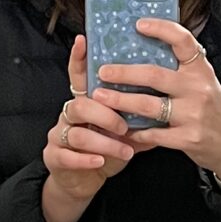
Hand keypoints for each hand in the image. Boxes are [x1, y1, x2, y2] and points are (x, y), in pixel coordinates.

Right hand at [41, 36, 136, 221]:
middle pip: (80, 104)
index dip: (79, 58)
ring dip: (103, 142)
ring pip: (76, 133)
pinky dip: (86, 159)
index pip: (80, 76)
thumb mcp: (124, 132)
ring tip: (124, 150)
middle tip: (125, 126)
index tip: (84, 40)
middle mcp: (69, 115)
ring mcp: (59, 135)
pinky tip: (100, 162)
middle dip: (104, 114)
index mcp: (86, 102)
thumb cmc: (106, 150)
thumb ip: (137, 117)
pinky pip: (67, 156)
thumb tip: (166, 101)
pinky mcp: (54, 157)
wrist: (84, 181)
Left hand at [97, 19, 220, 184]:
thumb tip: (144, 50)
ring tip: (101, 97)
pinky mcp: (188, 138)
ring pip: (149, 105)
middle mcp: (198, 89)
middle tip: (102, 71)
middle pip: (155, 75)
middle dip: (124, 73)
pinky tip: (122, 129)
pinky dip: (134, 132)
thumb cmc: (212, 110)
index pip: (183, 41)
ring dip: (120, 101)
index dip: (161, 29)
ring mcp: (193, 114)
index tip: (139, 24)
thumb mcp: (203, 83)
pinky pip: (153, 134)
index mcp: (201, 70)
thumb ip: (180, 70)